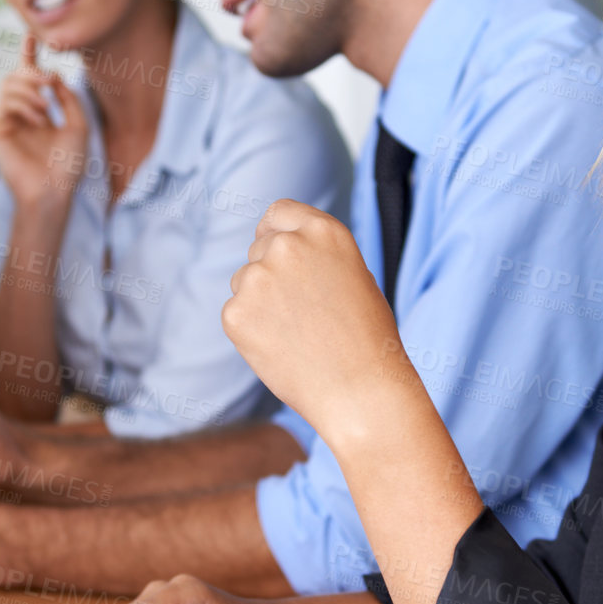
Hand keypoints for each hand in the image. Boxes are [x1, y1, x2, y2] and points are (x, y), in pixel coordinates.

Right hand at [0, 33, 89, 210]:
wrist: (54, 189)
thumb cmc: (69, 164)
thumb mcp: (78, 125)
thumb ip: (69, 98)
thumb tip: (53, 74)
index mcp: (39, 111)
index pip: (30, 77)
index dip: (29, 54)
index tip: (31, 34)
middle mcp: (20, 113)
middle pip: (17, 75)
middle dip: (33, 72)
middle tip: (50, 81)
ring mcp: (6, 120)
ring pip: (9, 85)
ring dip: (31, 91)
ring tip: (47, 109)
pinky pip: (5, 103)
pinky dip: (25, 106)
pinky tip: (39, 121)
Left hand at [222, 201, 409, 442]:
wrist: (360, 391)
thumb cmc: (366, 339)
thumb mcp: (353, 275)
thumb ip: (316, 255)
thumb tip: (274, 248)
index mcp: (323, 231)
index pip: (278, 212)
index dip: (276, 233)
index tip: (277, 252)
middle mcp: (287, 246)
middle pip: (258, 249)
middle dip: (271, 275)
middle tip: (302, 314)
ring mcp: (258, 278)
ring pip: (244, 283)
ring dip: (261, 303)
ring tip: (298, 335)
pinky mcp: (236, 313)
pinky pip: (236, 314)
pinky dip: (252, 331)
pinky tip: (283, 349)